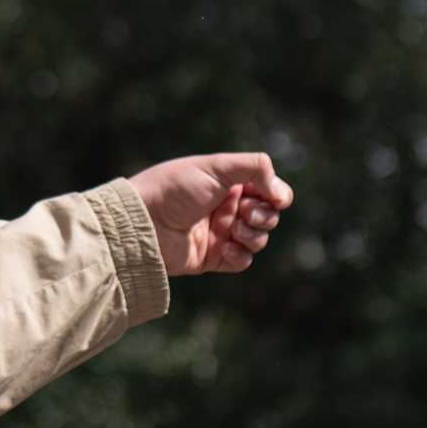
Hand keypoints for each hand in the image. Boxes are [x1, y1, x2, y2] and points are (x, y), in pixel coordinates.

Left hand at [127, 151, 292, 276]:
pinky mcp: (213, 257)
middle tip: (243, 211)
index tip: (273, 197)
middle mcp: (225, 206)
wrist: (143, 223)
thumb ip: (255, 168)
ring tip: (232, 230)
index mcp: (226, 182)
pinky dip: (240, 254)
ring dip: (253, 234)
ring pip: (259, 238)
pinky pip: (243, 260)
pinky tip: (223, 247)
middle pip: (268, 215)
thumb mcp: (216, 167)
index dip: (276, 194)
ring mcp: (220, 232)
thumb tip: (282, 193)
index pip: (269, 189)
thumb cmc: (175, 189)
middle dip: (263, 214)